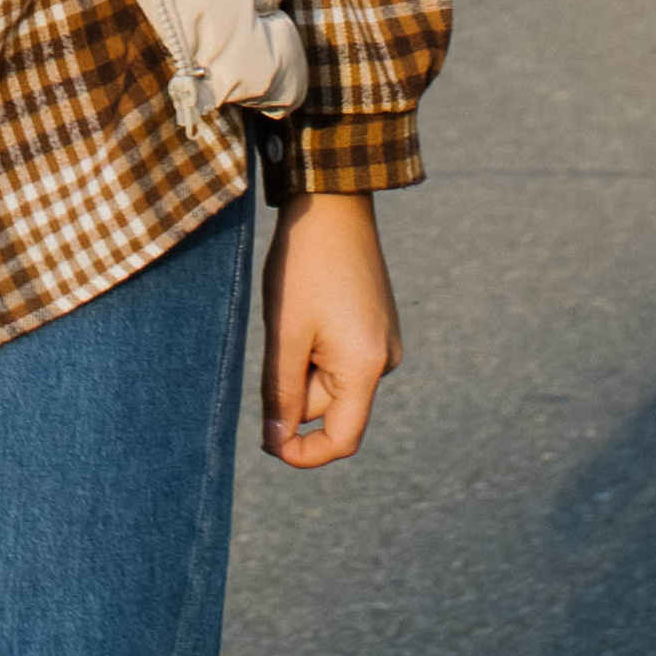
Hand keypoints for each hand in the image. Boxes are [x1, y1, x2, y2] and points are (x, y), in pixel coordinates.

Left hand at [259, 188, 402, 469]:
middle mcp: (386, 360)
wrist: (331, 203)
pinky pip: (341, 356)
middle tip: (275, 337)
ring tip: (293, 313)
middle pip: (331, 405)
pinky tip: (307, 306)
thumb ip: (281, 393)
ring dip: (304, 362)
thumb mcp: (285, 333)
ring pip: (332, 379)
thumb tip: (278, 443)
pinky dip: (316, 346)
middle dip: (295, 386)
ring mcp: (384, 341)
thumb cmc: (304, 266)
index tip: (268, 446)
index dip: (305, 452)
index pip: (342, 438)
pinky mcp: (376, 324)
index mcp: (367, 367)